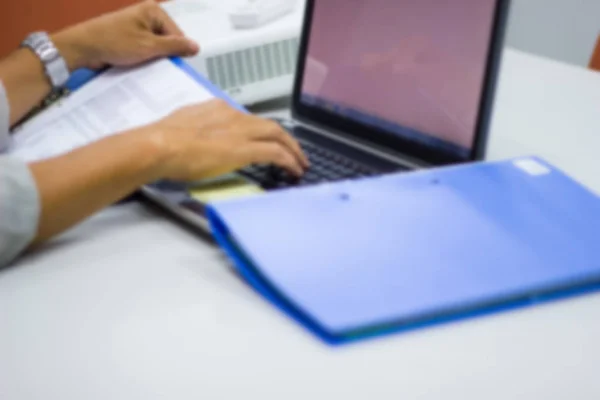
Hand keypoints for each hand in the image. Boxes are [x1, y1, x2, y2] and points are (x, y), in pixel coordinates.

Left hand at [53, 0, 198, 70]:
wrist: (83, 47)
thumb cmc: (113, 42)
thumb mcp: (149, 47)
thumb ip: (174, 47)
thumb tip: (196, 46)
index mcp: (153, 11)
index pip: (177, 34)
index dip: (176, 51)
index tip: (174, 65)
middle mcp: (146, 16)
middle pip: (167, 40)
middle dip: (164, 55)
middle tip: (157, 67)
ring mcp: (137, 27)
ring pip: (155, 47)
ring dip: (153, 59)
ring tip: (145, 66)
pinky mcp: (129, 38)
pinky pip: (144, 50)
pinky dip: (143, 59)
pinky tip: (138, 66)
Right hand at [139, 100, 308, 180]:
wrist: (159, 145)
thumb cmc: (161, 141)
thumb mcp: (181, 126)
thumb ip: (195, 130)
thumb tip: (195, 139)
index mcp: (217, 109)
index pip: (248, 119)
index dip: (261, 131)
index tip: (266, 140)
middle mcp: (232, 116)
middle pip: (269, 124)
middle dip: (286, 138)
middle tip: (295, 151)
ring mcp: (240, 131)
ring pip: (278, 135)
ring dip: (293, 149)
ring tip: (300, 163)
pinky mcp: (244, 149)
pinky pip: (276, 153)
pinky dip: (289, 161)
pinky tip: (294, 170)